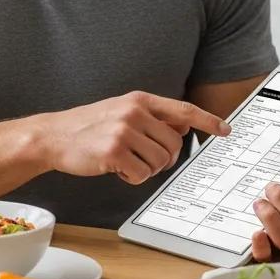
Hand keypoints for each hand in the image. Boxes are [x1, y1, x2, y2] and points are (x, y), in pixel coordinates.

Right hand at [45, 91, 228, 184]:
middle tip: (143, 159)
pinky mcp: (113, 151)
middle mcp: (134, 112)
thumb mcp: (122, 111)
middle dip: (165, 158)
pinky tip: (116, 168)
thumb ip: (153, 117)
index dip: (207, 120)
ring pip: (160, 161)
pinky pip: (141, 174)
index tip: (226, 129)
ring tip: (126, 161)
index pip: (183, 110)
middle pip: (175, 144)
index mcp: (139, 100)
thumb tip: (184, 126)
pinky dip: (132, 178)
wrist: (53, 136)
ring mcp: (124, 131)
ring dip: (147, 169)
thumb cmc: (90, 126)